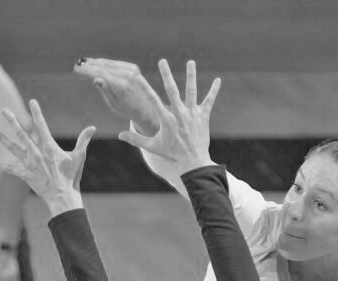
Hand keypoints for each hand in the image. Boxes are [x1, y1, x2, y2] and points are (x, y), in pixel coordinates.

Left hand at [0, 99, 95, 216]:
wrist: (63, 196)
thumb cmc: (72, 177)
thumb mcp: (79, 157)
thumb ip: (83, 140)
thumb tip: (92, 127)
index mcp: (49, 147)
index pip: (41, 126)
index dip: (37, 113)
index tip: (32, 101)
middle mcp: (36, 153)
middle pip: (22, 133)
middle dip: (12, 120)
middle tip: (4, 110)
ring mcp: (29, 163)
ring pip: (12, 147)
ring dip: (1, 138)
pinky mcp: (24, 174)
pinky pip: (10, 168)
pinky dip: (0, 165)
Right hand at [74, 57, 162, 135]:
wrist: (144, 107)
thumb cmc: (126, 108)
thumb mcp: (113, 104)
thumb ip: (105, 90)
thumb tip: (95, 78)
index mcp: (122, 86)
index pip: (101, 74)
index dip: (87, 70)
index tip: (76, 69)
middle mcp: (127, 76)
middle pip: (104, 67)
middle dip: (89, 65)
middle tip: (77, 64)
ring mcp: (131, 70)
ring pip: (109, 63)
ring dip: (96, 62)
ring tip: (83, 62)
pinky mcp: (133, 67)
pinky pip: (115, 63)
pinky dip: (105, 62)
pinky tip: (96, 62)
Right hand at [116, 60, 220, 174]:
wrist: (193, 163)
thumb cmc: (172, 155)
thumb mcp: (152, 147)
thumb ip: (136, 139)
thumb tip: (120, 135)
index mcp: (166, 120)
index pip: (152, 100)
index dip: (144, 87)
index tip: (137, 76)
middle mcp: (179, 114)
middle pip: (172, 90)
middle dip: (166, 74)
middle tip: (162, 61)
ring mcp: (192, 115)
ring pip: (192, 91)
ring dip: (191, 76)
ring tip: (190, 61)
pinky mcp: (203, 117)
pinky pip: (209, 101)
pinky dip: (213, 91)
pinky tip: (218, 80)